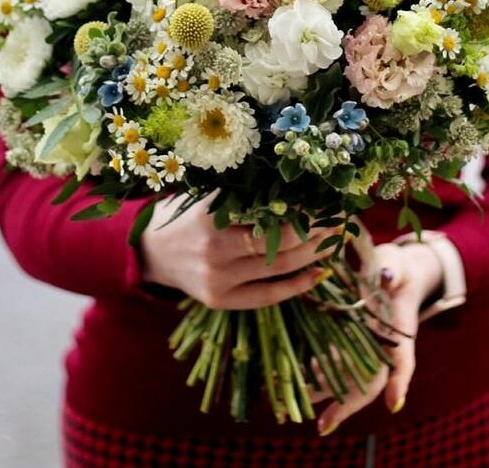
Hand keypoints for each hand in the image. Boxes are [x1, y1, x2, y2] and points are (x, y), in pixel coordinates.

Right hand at [139, 195, 336, 309]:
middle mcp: (215, 254)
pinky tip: (319, 271)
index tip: (325, 201)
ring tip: (333, 239)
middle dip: (315, 232)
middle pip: (279, 245)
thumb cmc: (184, 215)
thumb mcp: (207, 197)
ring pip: (279, 269)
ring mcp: (218, 282)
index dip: (303, 212)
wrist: (150, 252)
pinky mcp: (221, 301)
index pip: (269, 217)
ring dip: (313, 255)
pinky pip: (268, 296)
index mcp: (211, 221)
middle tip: (339, 219)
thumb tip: (296, 186)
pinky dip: (297, 285)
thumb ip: (244, 194)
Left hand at [311, 241, 442, 435]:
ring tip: (296, 403)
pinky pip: (333, 362)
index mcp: (400, 330)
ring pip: (346, 377)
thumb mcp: (397, 264)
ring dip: (322, 392)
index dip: (399, 381)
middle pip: (369, 382)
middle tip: (324, 425)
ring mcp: (364, 346)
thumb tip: (387, 276)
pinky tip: (295, 377)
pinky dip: (315, 372)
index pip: (403, 359)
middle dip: (347, 404)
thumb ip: (393, 270)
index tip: (393, 404)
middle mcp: (382, 345)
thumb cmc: (397, 268)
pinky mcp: (347, 341)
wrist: (393, 271)